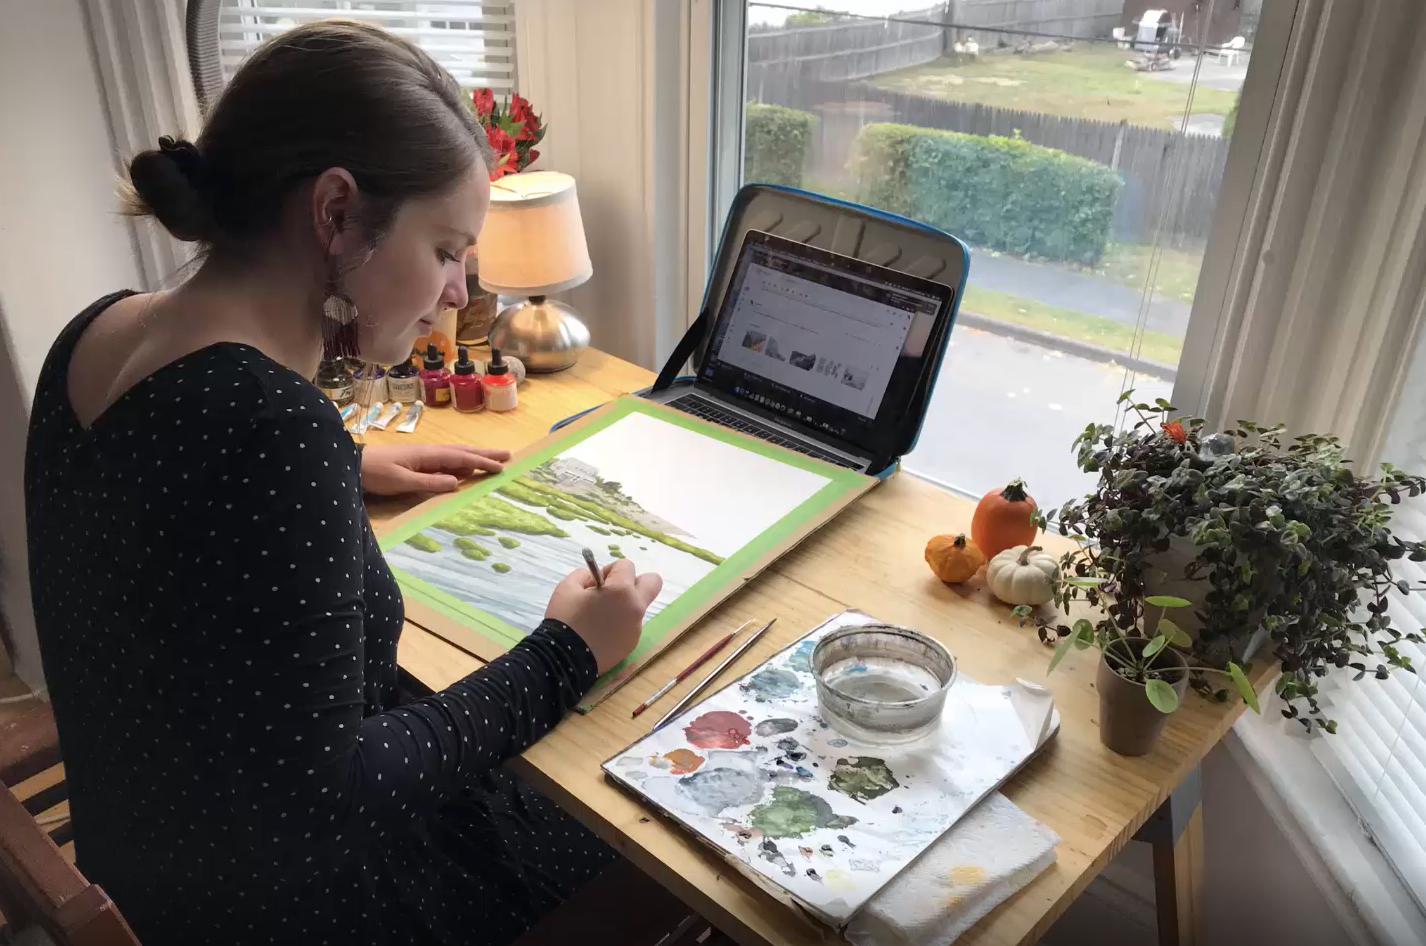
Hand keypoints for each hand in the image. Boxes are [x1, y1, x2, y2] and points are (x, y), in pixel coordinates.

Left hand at [360, 443, 510, 494]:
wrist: (352, 465)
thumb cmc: (376, 473)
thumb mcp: (401, 481)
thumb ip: (429, 482)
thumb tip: (458, 482)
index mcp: (428, 455)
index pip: (462, 458)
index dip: (482, 462)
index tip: (501, 467)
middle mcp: (430, 453)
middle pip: (463, 452)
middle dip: (486, 454)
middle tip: (508, 455)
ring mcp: (424, 458)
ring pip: (456, 457)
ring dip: (476, 458)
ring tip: (494, 461)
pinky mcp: (418, 464)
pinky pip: (446, 464)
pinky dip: (461, 465)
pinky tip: (466, 472)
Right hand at [546, 559, 663, 673]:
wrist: (564, 658)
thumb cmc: (565, 619)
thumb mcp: (567, 587)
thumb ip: (585, 575)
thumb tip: (596, 580)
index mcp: (622, 590)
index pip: (627, 565)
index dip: (610, 570)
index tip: (596, 583)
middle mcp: (635, 607)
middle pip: (652, 582)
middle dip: (636, 581)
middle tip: (614, 592)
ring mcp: (636, 628)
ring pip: (638, 607)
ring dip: (624, 606)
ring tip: (600, 618)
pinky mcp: (631, 644)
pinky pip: (630, 626)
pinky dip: (619, 625)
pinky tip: (600, 633)